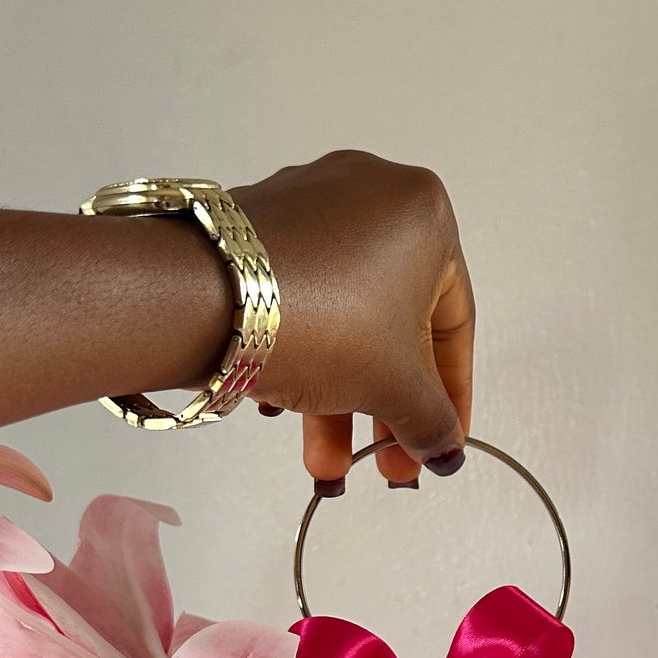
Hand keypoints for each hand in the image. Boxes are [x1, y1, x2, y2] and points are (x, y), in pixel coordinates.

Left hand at [232, 151, 473, 487]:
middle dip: (387, 408)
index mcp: (425, 214)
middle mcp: (370, 194)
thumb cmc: (319, 319)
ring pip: (343, 316)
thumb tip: (442, 446)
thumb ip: (432, 421)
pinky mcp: (257, 227)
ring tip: (325, 461)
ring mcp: (309, 205)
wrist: (202, 298)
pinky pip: (299, 297)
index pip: (455, 324)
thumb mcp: (395, 386)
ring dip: (340, 397)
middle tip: (386, 464)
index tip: (440, 441)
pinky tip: (286, 405)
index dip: (451, 397)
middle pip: (394, 325)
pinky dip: (303, 353)